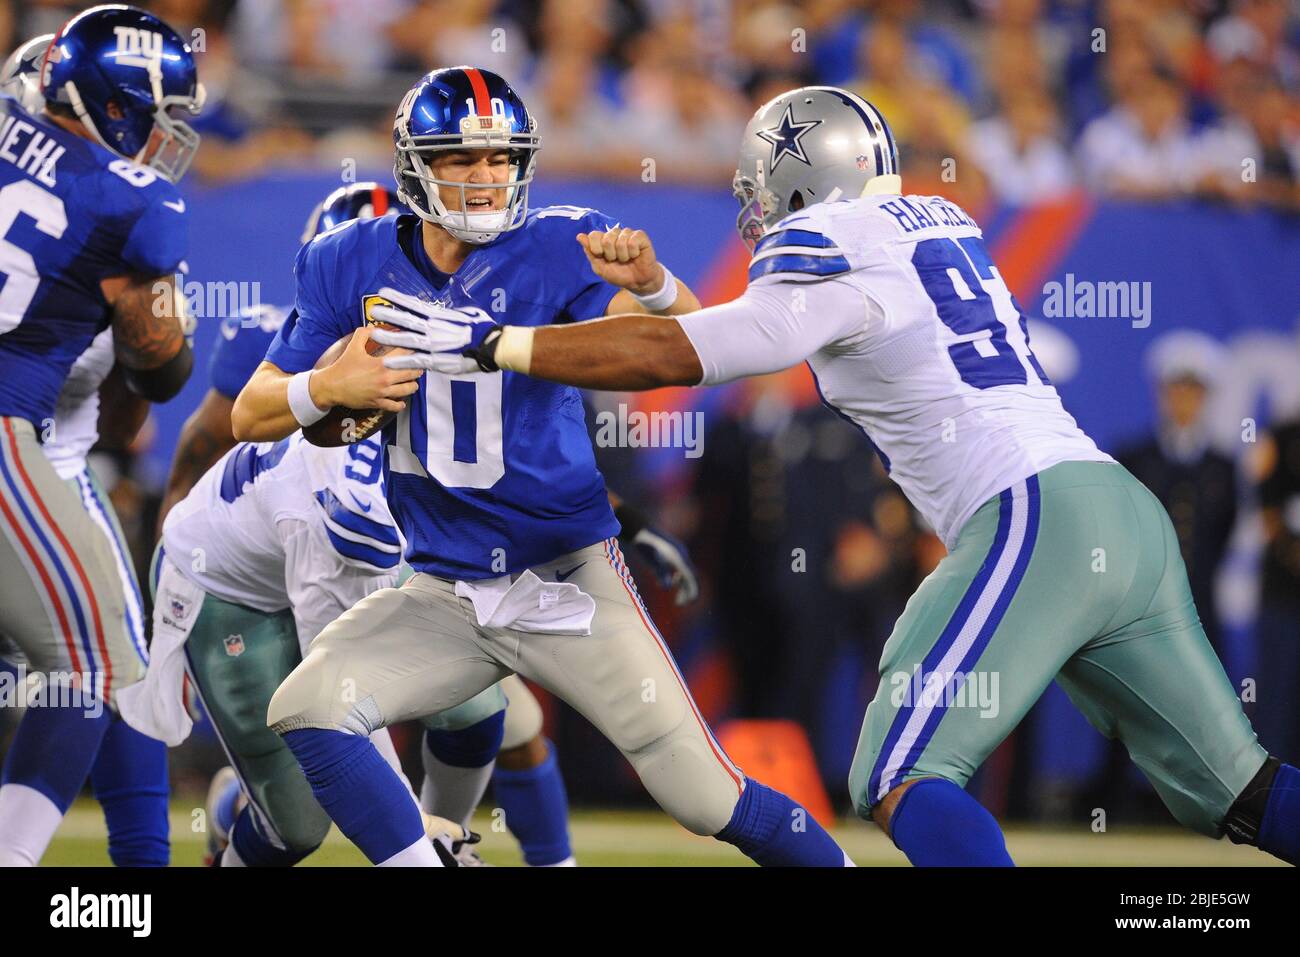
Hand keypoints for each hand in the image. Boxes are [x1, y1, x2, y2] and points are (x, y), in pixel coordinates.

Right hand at [312, 325, 421, 412]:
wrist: (331, 386)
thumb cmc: (343, 367)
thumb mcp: (353, 346)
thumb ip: (364, 334)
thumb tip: (374, 328)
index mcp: (380, 364)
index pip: (404, 355)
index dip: (412, 351)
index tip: (417, 350)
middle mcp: (384, 379)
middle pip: (411, 373)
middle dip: (418, 369)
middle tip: (420, 366)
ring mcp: (382, 392)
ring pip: (407, 390)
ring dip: (412, 385)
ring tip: (412, 382)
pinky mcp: (378, 403)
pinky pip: (395, 406)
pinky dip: (401, 404)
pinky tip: (402, 401)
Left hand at [368, 286, 497, 374]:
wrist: (491, 345)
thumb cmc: (482, 328)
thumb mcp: (468, 311)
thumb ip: (455, 303)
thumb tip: (453, 289)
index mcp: (440, 316)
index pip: (414, 304)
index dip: (397, 298)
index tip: (383, 293)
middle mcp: (434, 328)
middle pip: (406, 320)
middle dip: (388, 315)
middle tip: (373, 311)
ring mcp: (434, 345)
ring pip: (406, 339)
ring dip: (389, 337)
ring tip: (373, 334)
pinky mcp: (437, 361)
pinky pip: (415, 360)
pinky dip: (400, 361)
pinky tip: (387, 362)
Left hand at [577, 228, 663, 294]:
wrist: (637, 282)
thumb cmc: (619, 274)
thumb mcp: (600, 267)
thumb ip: (590, 252)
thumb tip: (579, 236)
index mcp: (603, 239)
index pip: (593, 235)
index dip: (596, 248)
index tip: (602, 257)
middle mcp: (614, 234)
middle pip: (607, 239)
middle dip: (611, 255)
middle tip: (617, 260)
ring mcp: (627, 233)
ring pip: (620, 241)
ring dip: (623, 256)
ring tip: (627, 259)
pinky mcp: (640, 236)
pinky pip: (632, 242)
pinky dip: (633, 253)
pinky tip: (635, 255)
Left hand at [631, 526, 699, 605]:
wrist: (639, 529)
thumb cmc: (644, 545)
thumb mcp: (651, 561)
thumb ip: (660, 573)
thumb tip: (666, 587)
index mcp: (678, 557)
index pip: (691, 577)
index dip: (693, 590)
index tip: (690, 602)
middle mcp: (681, 555)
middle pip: (690, 576)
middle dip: (687, 591)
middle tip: (679, 604)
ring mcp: (678, 554)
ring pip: (685, 574)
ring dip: (682, 587)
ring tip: (676, 600)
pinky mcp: (672, 554)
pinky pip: (679, 569)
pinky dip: (675, 579)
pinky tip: (661, 583)